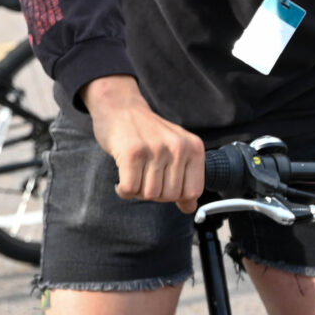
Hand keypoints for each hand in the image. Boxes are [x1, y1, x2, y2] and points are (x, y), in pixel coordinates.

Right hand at [84, 75, 204, 211]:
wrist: (120, 106)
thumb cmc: (147, 131)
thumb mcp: (175, 149)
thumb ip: (186, 177)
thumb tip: (190, 208)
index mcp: (193, 148)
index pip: (192, 191)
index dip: (176, 196)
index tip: (163, 186)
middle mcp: (178, 148)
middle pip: (169, 196)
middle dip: (153, 194)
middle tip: (143, 178)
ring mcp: (155, 150)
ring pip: (149, 194)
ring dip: (137, 191)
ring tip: (133, 175)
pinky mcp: (132, 153)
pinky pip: (130, 189)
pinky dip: (124, 190)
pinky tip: (122, 180)